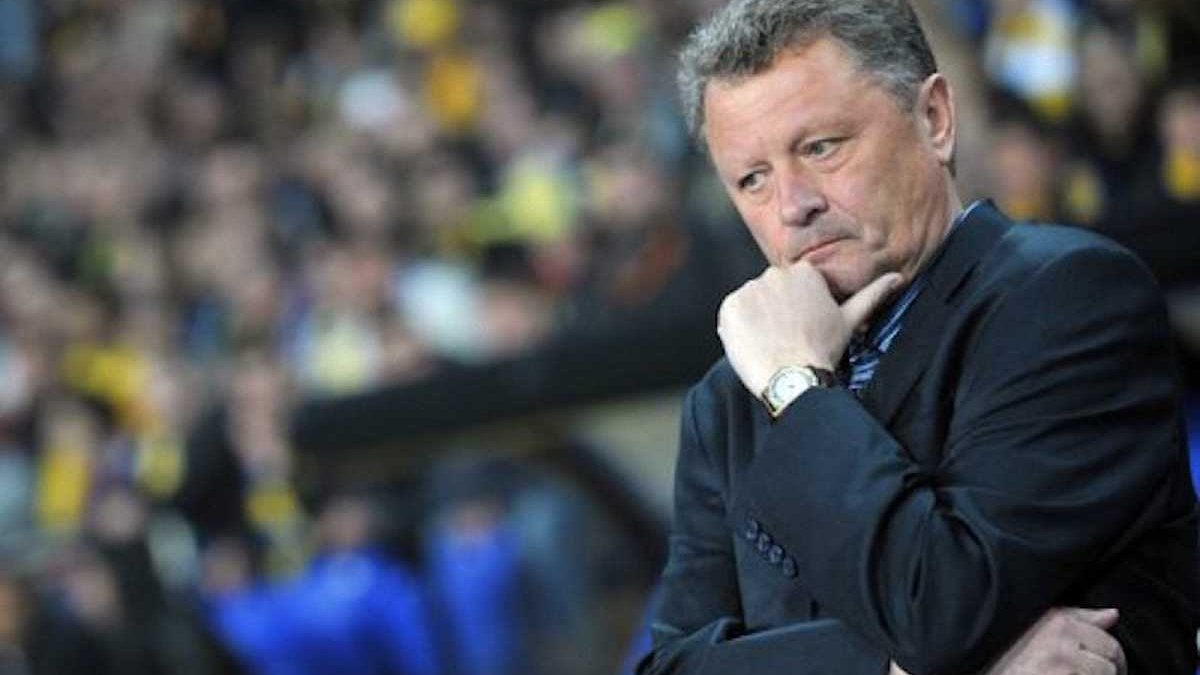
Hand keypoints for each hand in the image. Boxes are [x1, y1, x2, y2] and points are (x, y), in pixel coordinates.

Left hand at [717, 262, 899, 395]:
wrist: (794, 377)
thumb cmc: (822, 350)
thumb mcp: (851, 319)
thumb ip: (872, 294)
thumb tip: (897, 277)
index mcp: (804, 272)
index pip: (793, 286)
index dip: (795, 308)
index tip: (800, 326)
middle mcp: (774, 274)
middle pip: (770, 292)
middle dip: (775, 311)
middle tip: (786, 337)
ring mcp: (749, 290)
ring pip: (750, 303)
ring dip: (756, 319)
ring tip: (770, 342)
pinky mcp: (729, 307)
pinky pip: (731, 314)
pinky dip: (738, 328)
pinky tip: (754, 343)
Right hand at [888, 608, 1124, 674]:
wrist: (978, 670)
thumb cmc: (1000, 657)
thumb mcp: (1033, 628)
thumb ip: (1075, 617)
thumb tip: (1111, 614)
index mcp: (1056, 623)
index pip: (1109, 640)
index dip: (1107, 656)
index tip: (1100, 665)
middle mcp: (1062, 643)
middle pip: (1113, 661)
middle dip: (1106, 672)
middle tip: (1086, 674)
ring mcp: (1063, 669)